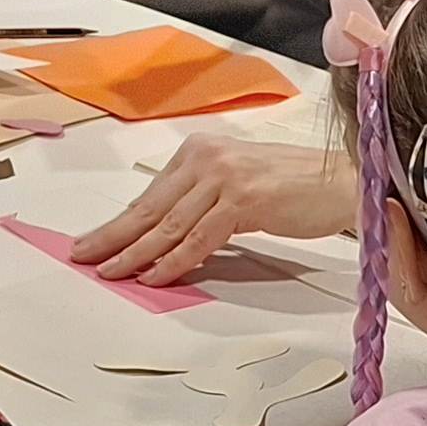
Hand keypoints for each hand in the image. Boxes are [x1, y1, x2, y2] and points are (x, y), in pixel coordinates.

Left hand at [74, 134, 359, 284]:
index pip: (151, 195)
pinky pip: (199, 238)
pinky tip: (153, 274)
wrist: (343, 183)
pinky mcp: (243, 199)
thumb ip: (201, 205)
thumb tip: (164, 236)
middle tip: (83, 257)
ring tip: (111, 271)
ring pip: (169, 225)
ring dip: (136, 253)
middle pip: (151, 208)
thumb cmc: (295, 187)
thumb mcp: (237, 188)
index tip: (91, 242)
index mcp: (200, 151)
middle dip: (113, 237)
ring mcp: (224, 177)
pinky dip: (174, 260)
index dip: (118, 223)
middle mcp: (207, 157)